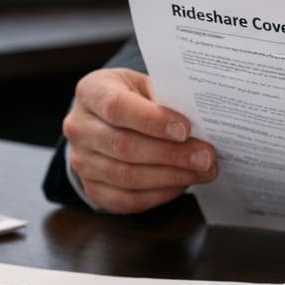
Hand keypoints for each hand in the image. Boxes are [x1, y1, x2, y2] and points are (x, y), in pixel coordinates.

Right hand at [62, 68, 217, 213]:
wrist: (105, 120)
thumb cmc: (132, 98)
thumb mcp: (145, 86)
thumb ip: (165, 99)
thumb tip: (200, 123)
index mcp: (91, 92)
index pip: (117, 107)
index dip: (152, 121)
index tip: (185, 130)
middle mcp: (79, 127)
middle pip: (124, 146)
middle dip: (171, 154)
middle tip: (205, 157)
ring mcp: (82, 161)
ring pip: (127, 176)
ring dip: (170, 177)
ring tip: (201, 171)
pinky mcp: (92, 188)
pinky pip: (127, 199)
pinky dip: (159, 194)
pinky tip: (181, 184)